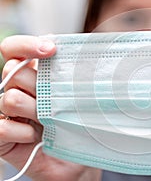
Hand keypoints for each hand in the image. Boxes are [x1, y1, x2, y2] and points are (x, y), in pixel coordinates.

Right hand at [0, 36, 100, 180]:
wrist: (77, 159)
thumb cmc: (80, 123)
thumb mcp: (80, 95)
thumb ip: (74, 72)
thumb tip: (88, 50)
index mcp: (33, 74)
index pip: (13, 49)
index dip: (26, 45)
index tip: (51, 50)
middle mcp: (16, 89)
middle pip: (15, 72)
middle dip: (40, 87)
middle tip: (56, 103)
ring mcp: (7, 112)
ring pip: (11, 98)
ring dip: (36, 112)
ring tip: (50, 122)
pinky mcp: (2, 136)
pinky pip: (2, 128)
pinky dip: (24, 134)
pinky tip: (37, 138)